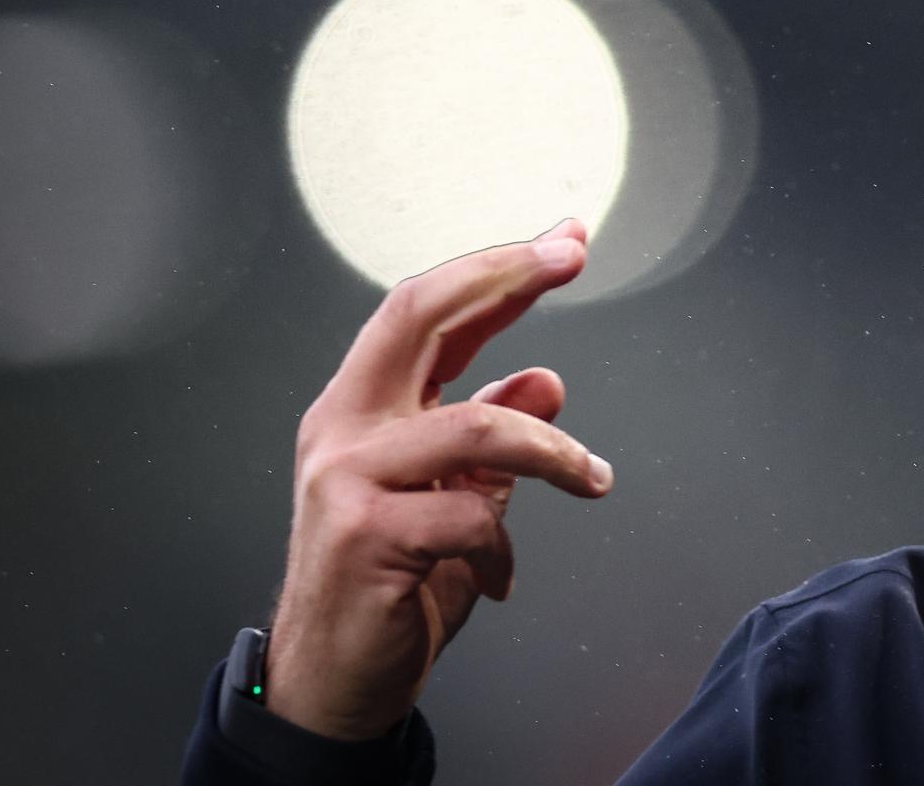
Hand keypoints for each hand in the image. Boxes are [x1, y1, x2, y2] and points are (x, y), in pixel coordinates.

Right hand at [262, 217, 612, 740]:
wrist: (334, 683)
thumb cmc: (391, 588)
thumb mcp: (455, 498)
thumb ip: (491, 440)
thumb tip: (544, 378)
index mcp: (363, 408)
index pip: (426, 311)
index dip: (497, 269)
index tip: (565, 239)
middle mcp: (344, 428)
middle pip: (419, 314)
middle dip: (504, 275)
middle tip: (570, 258)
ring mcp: (345, 477)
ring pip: (476, 425)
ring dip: (552, 451)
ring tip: (590, 479)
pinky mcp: (363, 534)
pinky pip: (470, 515)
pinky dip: (502, 548)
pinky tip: (498, 577)